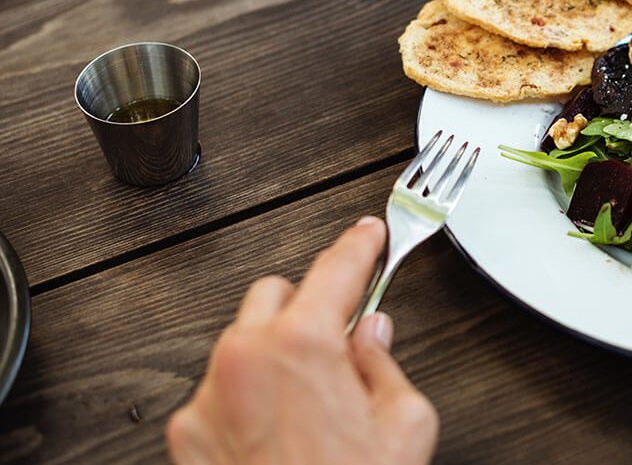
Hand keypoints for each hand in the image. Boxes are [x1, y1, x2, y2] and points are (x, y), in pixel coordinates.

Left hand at [166, 217, 437, 464]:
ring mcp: (208, 396)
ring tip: (309, 402)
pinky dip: (245, 397)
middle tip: (340, 339)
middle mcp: (244, 359)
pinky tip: (276, 433)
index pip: (335, 269)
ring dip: (273, 352)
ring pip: (240, 342)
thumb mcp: (406, 426)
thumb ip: (386, 366)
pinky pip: (217, 391)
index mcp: (303, 345)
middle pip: (274, 294)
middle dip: (308, 306)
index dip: (359, 245)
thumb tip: (372, 338)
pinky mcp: (186, 434)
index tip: (367, 235)